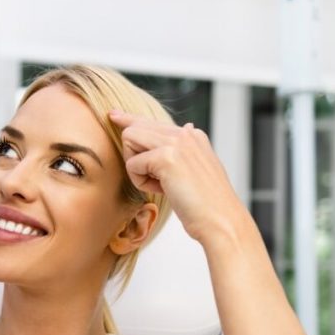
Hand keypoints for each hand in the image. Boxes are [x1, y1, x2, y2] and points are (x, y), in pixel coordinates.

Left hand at [108, 111, 245, 244]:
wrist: (221, 219)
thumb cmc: (207, 203)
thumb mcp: (197, 169)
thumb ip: (185, 151)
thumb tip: (186, 126)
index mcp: (192, 135)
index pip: (152, 122)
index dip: (130, 119)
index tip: (113, 115)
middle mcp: (185, 133)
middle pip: (135, 127)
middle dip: (133, 154)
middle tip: (151, 178)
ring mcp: (176, 143)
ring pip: (130, 138)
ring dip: (136, 166)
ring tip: (158, 184)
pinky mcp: (166, 157)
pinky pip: (132, 164)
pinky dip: (140, 182)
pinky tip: (162, 190)